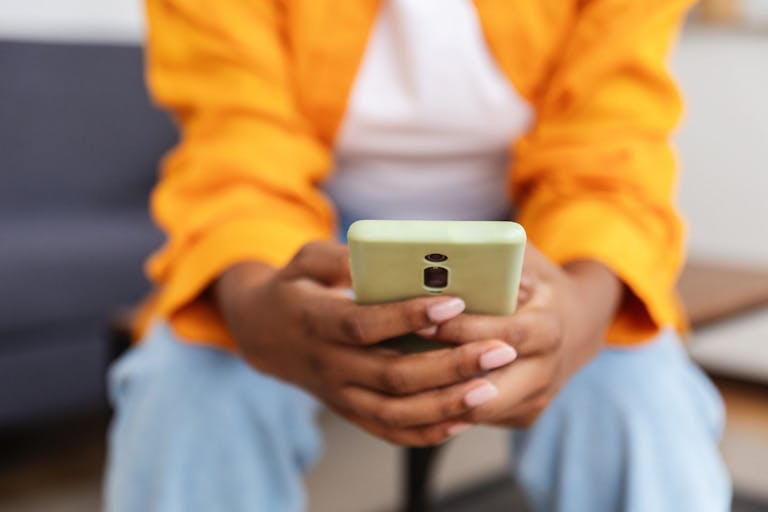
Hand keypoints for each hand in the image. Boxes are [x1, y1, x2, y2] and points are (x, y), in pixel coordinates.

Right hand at [213, 241, 517, 444]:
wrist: (262, 334)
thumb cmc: (294, 288)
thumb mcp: (305, 260)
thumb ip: (341, 256)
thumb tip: (386, 254)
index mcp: (316, 321)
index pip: (364, 325)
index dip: (408, 317)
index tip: (454, 303)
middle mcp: (328, 364)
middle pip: (392, 375)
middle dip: (450, 365)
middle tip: (499, 349)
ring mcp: (339, 393)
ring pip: (396, 412)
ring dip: (446, 404)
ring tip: (490, 388)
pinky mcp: (349, 410)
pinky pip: (389, 431)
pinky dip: (427, 431)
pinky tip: (464, 419)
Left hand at [420, 244, 622, 427]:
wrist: (575, 323)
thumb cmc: (535, 283)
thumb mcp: (524, 262)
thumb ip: (493, 257)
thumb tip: (441, 253)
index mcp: (548, 328)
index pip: (504, 335)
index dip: (462, 331)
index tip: (423, 323)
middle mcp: (548, 370)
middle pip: (491, 389)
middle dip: (445, 378)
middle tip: (399, 364)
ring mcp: (537, 399)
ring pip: (479, 410)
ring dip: (439, 398)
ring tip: (401, 379)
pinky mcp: (522, 415)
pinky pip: (479, 416)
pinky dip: (448, 405)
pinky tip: (417, 389)